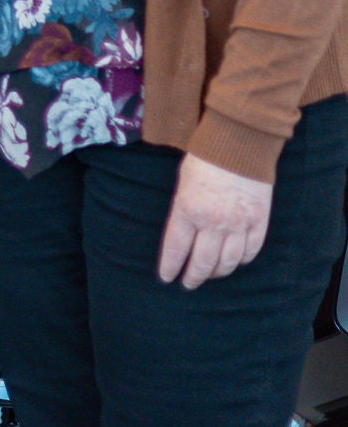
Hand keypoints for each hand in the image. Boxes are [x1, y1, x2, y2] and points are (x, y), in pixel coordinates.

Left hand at [157, 152, 273, 288]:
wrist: (240, 142)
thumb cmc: (205, 159)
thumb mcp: (182, 183)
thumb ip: (182, 212)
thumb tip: (182, 238)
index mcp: (188, 210)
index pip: (175, 250)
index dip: (170, 267)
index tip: (167, 278)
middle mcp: (213, 222)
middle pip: (202, 263)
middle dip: (193, 277)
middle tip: (188, 283)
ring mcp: (238, 224)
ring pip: (227, 262)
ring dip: (217, 273)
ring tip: (210, 275)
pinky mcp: (258, 221)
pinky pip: (250, 251)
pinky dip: (242, 260)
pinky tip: (235, 261)